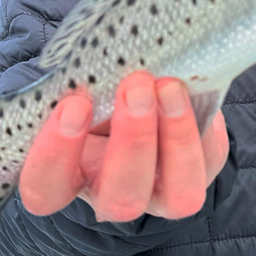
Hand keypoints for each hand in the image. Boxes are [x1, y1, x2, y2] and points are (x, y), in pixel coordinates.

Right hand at [18, 71, 229, 221]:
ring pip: (177, 197)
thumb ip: (81, 79)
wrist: (143, 79)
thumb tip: (99, 56)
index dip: (57, 154)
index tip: (73, 105)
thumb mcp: (81, 81)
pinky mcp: (200, 172)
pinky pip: (209, 161)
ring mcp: (162, 191)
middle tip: (134, 85)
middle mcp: (114, 193)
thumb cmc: (98, 83)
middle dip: (132, 142)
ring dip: (176, 138)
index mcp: (69, 176)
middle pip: (120, 199)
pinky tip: (192, 88)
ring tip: (170, 87)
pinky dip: (202, 126)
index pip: (46, 188)